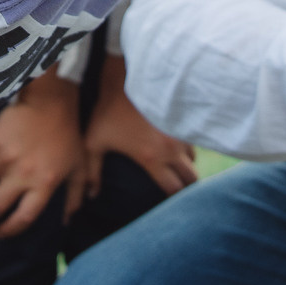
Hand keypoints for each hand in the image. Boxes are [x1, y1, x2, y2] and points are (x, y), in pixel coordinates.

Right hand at [0, 76, 82, 237]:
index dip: (10, 229)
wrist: (52, 102)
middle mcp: (22, 175)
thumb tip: (70, 219)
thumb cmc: (68, 135)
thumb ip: (75, 194)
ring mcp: (5, 158)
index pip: (24, 216)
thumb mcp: (79, 166)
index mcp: (43, 184)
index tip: (1, 234)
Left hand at [67, 59, 197, 214]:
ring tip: (178, 173)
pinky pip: (192, 143)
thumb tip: (91, 195)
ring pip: (194, 160)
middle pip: (191, 178)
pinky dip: (187, 151)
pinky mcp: (182, 121)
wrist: (125, 80)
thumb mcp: (93, 142)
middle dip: (187, 188)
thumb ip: (92, 172)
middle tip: (180, 194)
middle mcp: (171, 149)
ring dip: (187, 167)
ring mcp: (179, 134)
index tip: (168, 204)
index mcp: (152, 159)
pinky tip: (178, 153)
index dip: (172, 200)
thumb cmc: (107, 112)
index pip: (173, 189)